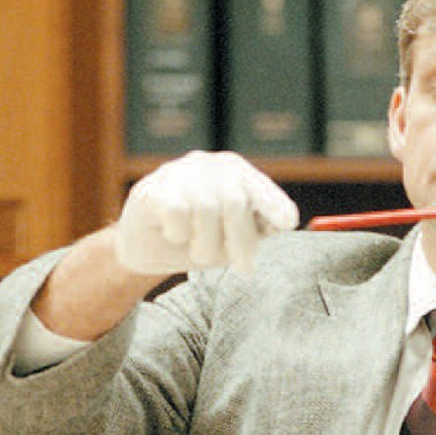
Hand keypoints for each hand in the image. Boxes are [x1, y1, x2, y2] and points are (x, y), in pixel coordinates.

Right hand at [115, 151, 298, 274]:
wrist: (147, 248)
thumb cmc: (198, 240)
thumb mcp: (233, 240)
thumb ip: (258, 230)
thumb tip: (280, 227)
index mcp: (237, 174)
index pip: (260, 187)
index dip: (274, 204)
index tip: (288, 223)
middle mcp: (210, 165)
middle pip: (235, 200)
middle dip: (242, 240)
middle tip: (245, 269)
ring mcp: (180, 172)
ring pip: (206, 209)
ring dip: (207, 244)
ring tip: (200, 254)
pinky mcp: (153, 186)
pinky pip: (177, 212)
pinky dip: (180, 234)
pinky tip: (175, 235)